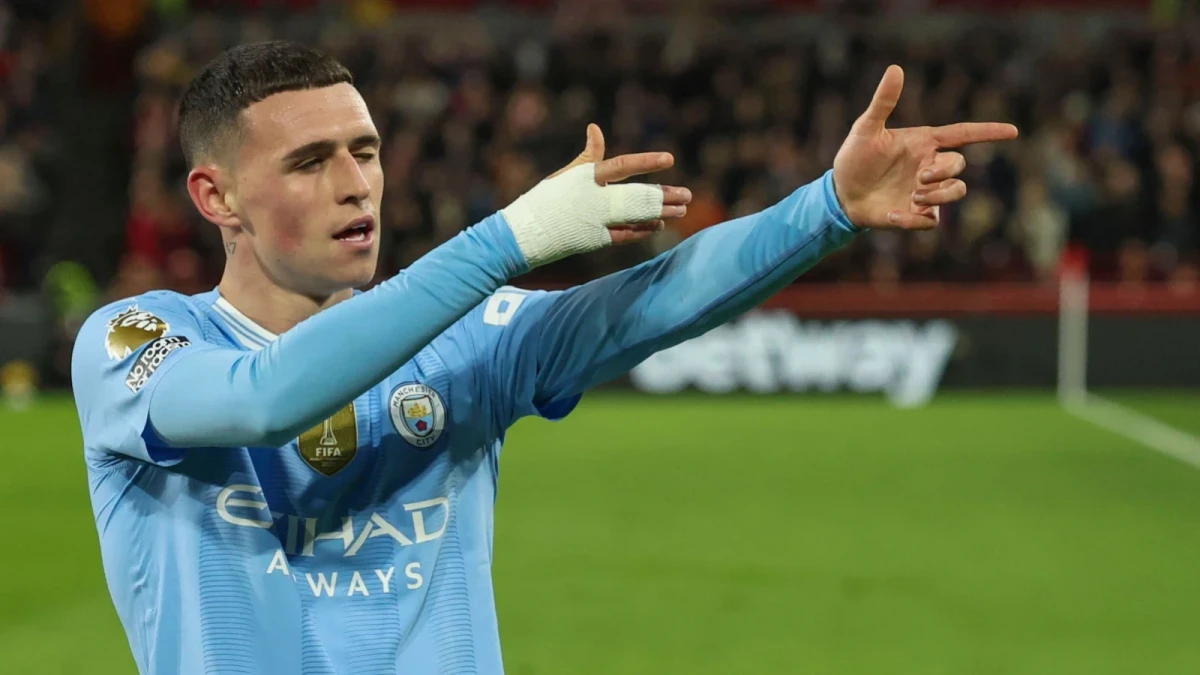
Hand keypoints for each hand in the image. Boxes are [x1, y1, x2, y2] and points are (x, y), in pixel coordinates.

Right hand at [551, 124, 691, 244]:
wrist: (526, 233)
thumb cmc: (548, 199)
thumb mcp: (567, 174)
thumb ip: (589, 155)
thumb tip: (595, 128)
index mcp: (587, 177)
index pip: (622, 166)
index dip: (646, 162)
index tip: (669, 159)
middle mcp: (594, 199)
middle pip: (636, 195)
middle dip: (663, 196)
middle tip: (687, 195)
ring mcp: (596, 221)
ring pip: (636, 216)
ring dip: (660, 213)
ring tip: (681, 210)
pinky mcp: (595, 240)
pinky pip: (625, 234)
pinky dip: (642, 229)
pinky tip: (658, 225)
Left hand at [832, 65, 1018, 229]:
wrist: (841, 193)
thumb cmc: (855, 157)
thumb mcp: (866, 129)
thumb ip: (883, 102)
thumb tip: (895, 68)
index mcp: (924, 142)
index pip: (963, 134)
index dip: (988, 132)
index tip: (1013, 131)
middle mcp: (929, 165)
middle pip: (959, 165)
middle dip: (945, 171)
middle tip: (920, 178)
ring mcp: (926, 191)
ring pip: (956, 192)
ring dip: (940, 195)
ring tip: (915, 196)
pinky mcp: (916, 214)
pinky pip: (931, 220)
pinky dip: (914, 220)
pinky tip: (893, 214)